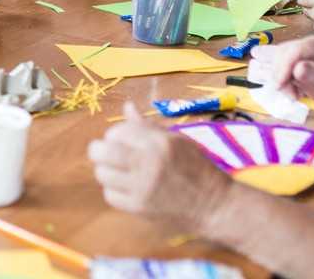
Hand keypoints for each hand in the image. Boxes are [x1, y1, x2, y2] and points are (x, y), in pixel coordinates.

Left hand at [87, 101, 233, 231]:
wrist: (214, 204)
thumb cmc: (195, 167)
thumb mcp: (176, 140)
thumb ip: (147, 126)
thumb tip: (127, 106)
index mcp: (159, 142)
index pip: (117, 131)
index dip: (114, 135)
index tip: (120, 141)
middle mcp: (150, 163)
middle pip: (100, 152)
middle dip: (99, 150)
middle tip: (107, 154)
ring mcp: (144, 187)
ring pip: (102, 174)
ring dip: (107, 171)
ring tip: (120, 172)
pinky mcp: (141, 207)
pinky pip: (110, 195)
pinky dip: (114, 191)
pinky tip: (127, 188)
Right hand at [255, 36, 313, 98]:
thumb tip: (298, 70)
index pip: (297, 49)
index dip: (285, 64)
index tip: (281, 81)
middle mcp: (308, 46)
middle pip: (284, 53)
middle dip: (280, 72)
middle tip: (285, 89)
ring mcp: (301, 54)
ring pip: (280, 61)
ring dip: (280, 78)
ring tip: (292, 93)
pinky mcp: (296, 64)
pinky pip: (282, 70)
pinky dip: (283, 82)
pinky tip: (293, 91)